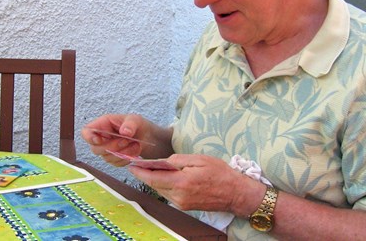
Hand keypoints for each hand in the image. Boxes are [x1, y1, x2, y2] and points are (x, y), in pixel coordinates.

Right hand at [82, 113, 174, 165]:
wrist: (148, 137)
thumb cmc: (138, 125)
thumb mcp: (136, 120)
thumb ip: (130, 124)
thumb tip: (124, 132)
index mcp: (103, 124)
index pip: (86, 132)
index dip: (89, 138)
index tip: (100, 140)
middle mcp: (102, 138)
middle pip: (95, 149)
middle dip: (112, 147)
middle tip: (127, 141)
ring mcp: (107, 150)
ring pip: (106, 158)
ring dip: (122, 153)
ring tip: (135, 145)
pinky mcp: (114, 159)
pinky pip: (115, 164)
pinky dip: (126, 159)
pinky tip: (134, 152)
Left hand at [128, 153, 263, 215]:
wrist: (236, 194)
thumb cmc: (220, 173)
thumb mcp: (199, 159)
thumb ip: (178, 160)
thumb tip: (163, 162)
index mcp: (181, 182)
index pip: (153, 178)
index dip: (140, 172)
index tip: (131, 165)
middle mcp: (179, 196)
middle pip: (154, 185)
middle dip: (144, 175)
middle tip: (136, 165)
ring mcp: (181, 203)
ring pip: (160, 190)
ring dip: (153, 180)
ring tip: (147, 169)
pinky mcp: (185, 206)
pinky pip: (168, 194)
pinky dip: (163, 185)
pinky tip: (162, 177)